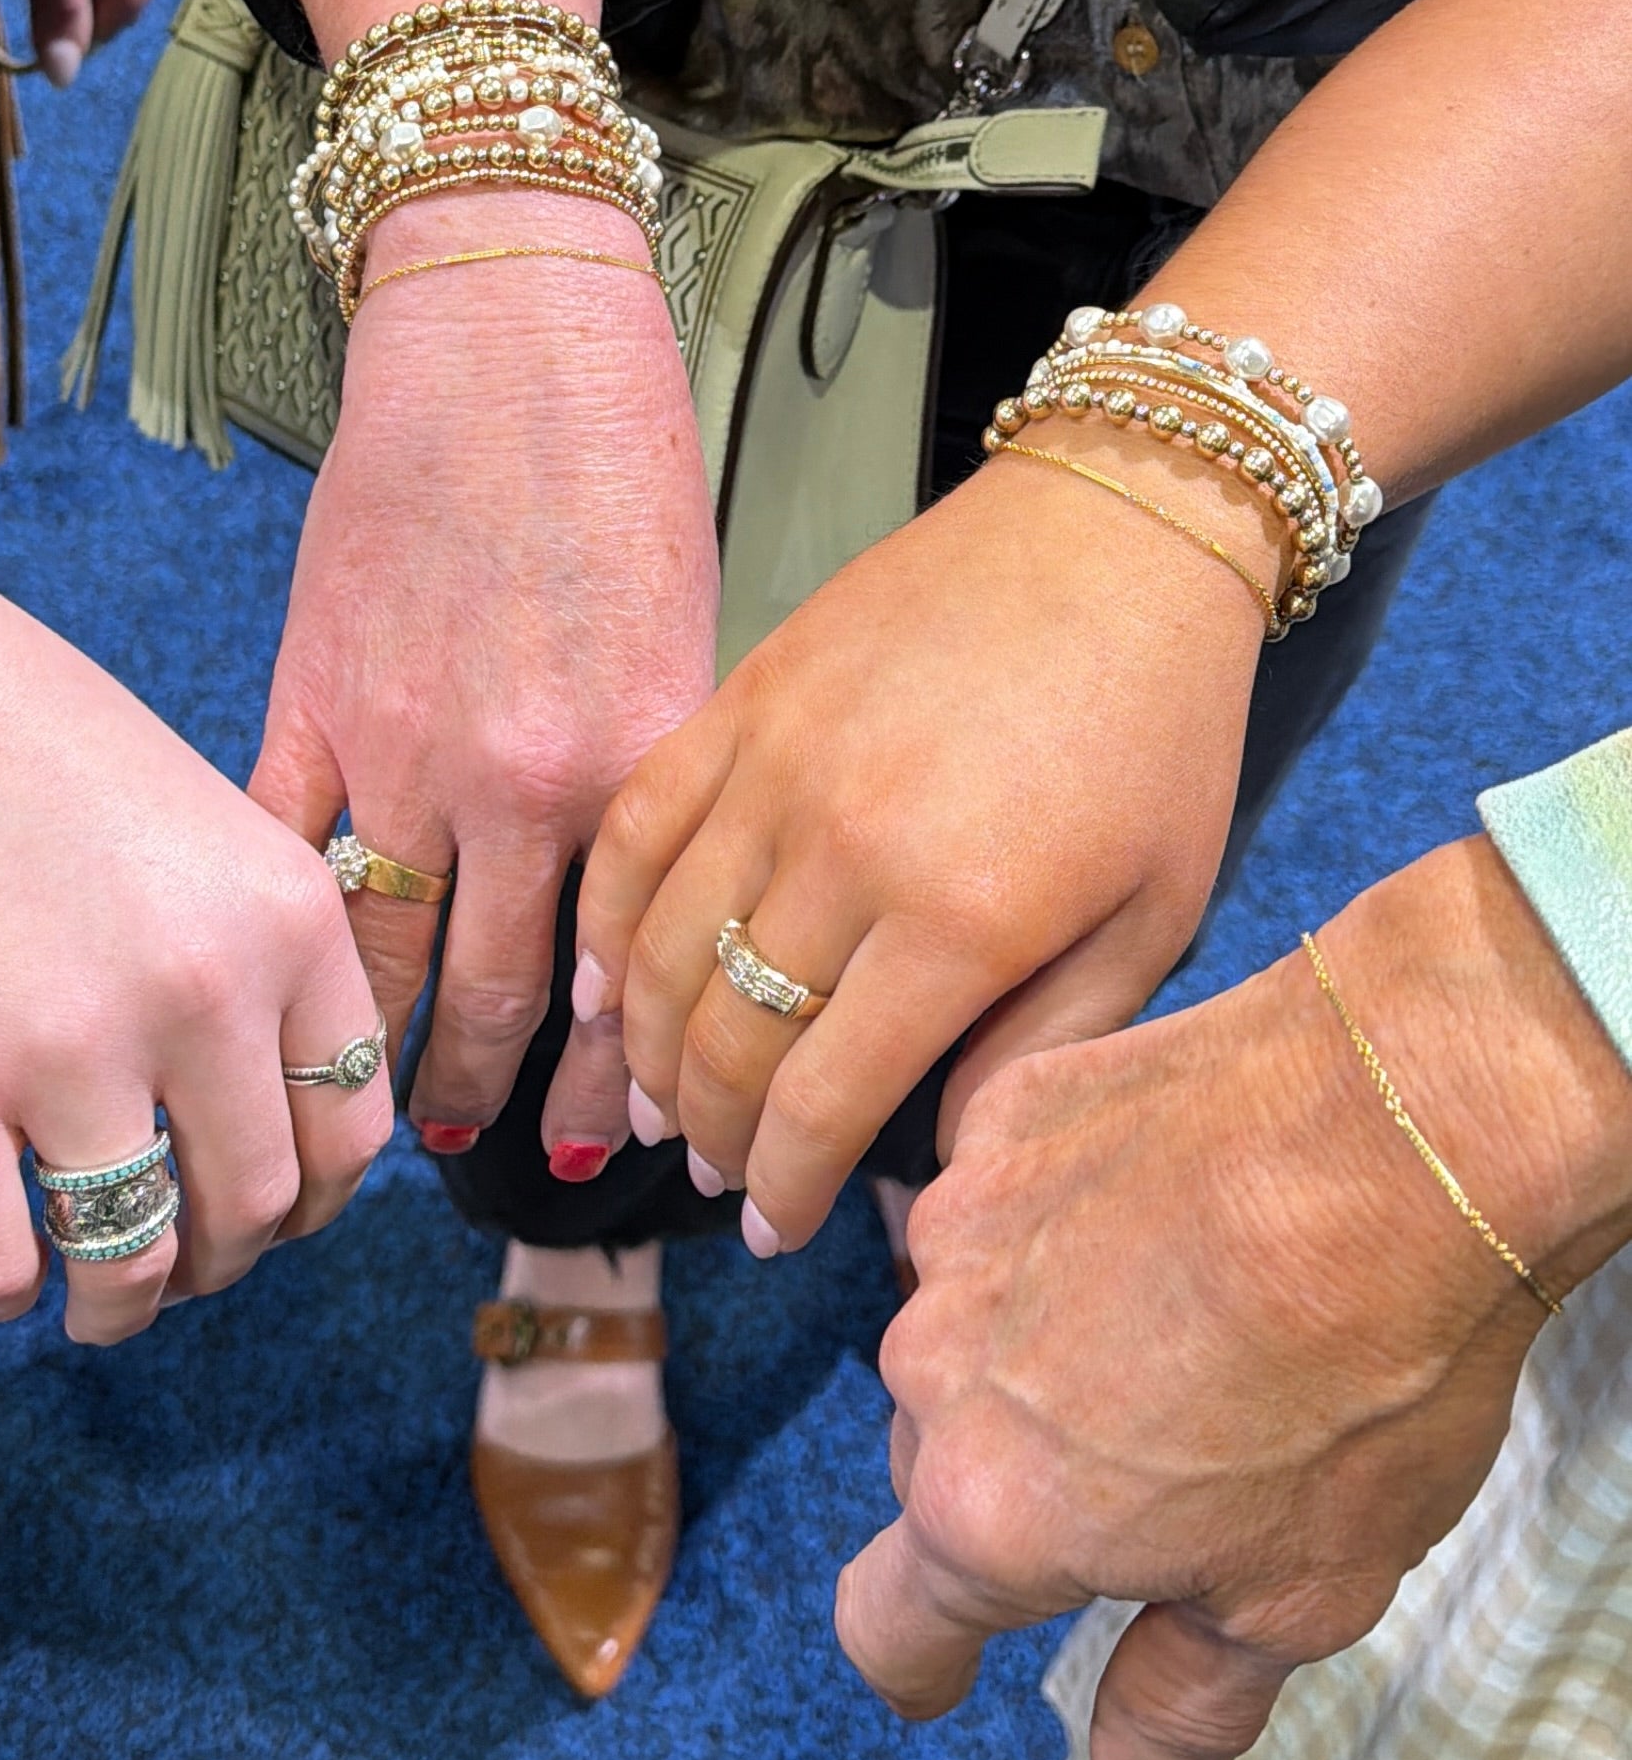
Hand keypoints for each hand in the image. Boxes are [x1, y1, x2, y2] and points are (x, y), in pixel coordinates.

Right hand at [0, 419, 387, 1343]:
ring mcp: (66, 1048)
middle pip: (256, 1208)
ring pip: (136, 1263)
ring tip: (101, 1298)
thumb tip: (286, 1120)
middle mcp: (201, 991)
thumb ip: (264, 960)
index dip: (317, 1197)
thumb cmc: (40, 751)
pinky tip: (3, 1270)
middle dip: (223, 1258)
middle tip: (181, 1257)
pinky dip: (7, 1296)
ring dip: (126, 1306)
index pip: (353, 1124)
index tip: (276, 1211)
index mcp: (286, 918)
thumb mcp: (214, 828)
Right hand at [250, 192, 717, 1170]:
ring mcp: (405, 742)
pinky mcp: (313, 696)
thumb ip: (660, 784)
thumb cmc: (623, 464)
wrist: (510, 331)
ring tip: (396, 1128)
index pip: (632, 975)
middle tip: (519, 1166)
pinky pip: (293, 857)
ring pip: (392, 953)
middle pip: (511, 991)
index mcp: (641, 758)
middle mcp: (526, 775)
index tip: (633, 1145)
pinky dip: (298, 944)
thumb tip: (647, 920)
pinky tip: (301, 1004)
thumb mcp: (689, 633)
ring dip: (393, 1054)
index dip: (627, 1080)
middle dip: (515, 1098)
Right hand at [578, 436, 1270, 1247]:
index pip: (822, 1102)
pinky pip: (635, 827)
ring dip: (646, 1047)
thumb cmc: (1158, 731)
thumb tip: (948, 1161)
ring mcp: (778, 765)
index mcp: (961, 922)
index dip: (787, 1186)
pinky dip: (602, 918)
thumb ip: (1045, 1050)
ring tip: (664, 1103)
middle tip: (725, 1173)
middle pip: (727, 1039)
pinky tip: (601, 983)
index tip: (779, 1228)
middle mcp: (847, 850)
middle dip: (715, 1133)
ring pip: (660, 946)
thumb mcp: (1151, 916)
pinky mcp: (742, 694)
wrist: (1121, 531)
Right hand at [836, 838, 1631, 1759]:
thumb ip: (1185, 1702)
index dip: (920, 1663)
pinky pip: (1005, 1197)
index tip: (942, 1672)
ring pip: (966, 1326)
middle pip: (938, 1464)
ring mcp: (961, 1226)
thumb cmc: (1367, 1372)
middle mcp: (938, 1368)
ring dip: (1037, 1346)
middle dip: (1018, 1487)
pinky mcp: (1005, 1114)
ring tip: (1182, 1328)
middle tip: (1153, 1473)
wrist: (1409, 1131)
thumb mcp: (1300, 1591)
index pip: (887, 1619)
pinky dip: (1066, 1221)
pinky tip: (1173, 1217)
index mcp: (991, 1511)